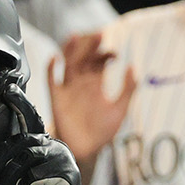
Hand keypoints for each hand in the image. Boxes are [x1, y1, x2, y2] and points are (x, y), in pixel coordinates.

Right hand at [49, 32, 136, 175]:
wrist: (86, 150)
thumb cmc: (102, 131)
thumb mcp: (120, 109)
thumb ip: (128, 89)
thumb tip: (133, 67)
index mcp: (96, 83)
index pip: (99, 61)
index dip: (106, 54)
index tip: (113, 53)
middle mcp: (81, 83)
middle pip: (84, 57)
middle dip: (90, 45)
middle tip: (99, 34)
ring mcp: (68, 89)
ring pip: (68, 63)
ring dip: (71, 49)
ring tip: (76, 37)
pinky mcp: (57, 98)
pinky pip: (51, 80)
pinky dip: (51, 69)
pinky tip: (55, 59)